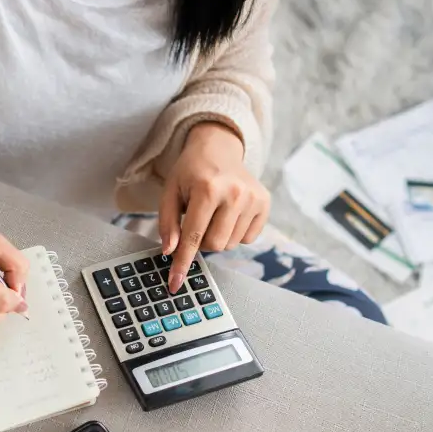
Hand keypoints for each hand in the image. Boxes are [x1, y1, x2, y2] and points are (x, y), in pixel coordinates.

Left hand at [159, 122, 269, 292]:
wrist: (218, 147)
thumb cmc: (191, 172)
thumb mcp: (170, 192)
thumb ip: (167, 223)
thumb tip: (170, 252)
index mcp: (207, 188)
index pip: (193, 236)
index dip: (182, 262)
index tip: (175, 284)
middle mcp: (235, 193)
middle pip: (214, 245)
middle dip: (201, 241)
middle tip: (197, 222)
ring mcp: (253, 198)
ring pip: (230, 245)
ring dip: (218, 236)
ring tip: (214, 213)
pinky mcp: (265, 203)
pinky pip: (247, 239)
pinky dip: (235, 232)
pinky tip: (230, 213)